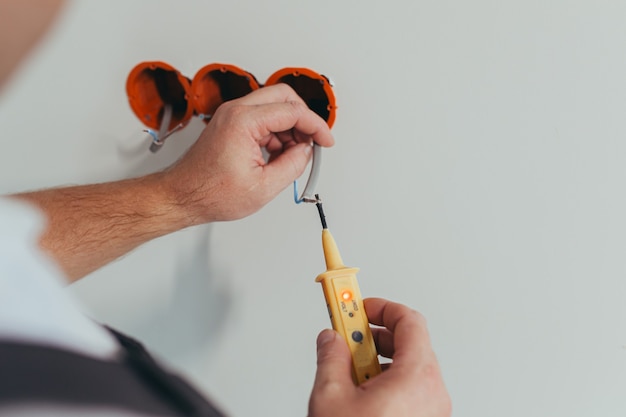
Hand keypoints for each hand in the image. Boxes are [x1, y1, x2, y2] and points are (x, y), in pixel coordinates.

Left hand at [165, 83, 334, 223]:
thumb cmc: (210, 192)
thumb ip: (292, 165)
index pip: (292, 111)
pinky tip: (278, 155)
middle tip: (313, 141)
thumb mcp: (263, 186)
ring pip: (273, 107)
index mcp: (244, 121)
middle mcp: (236, 111)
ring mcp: (231, 115)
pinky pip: (262, 118)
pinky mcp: (230, 124)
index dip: (316, 126)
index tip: (325, 140)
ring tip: (292, 156)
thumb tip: (306, 152)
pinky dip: (276, 133)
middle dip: (304, 119)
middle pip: (284, 97)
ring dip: (289, 128)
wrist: (182, 196)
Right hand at [309, 298, 450, 416]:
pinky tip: (361, 393)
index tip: (358, 306)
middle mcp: (433, 392)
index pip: (409, 321)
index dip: (381, 307)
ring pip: (408, 367)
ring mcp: (433, 409)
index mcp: (416, 378)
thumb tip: (330, 339)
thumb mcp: (332, 398)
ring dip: (378, 361)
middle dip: (374, 335)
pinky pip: (410, 389)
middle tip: (347, 337)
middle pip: (409, 343)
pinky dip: (387, 382)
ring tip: (349, 372)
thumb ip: (331, 359)